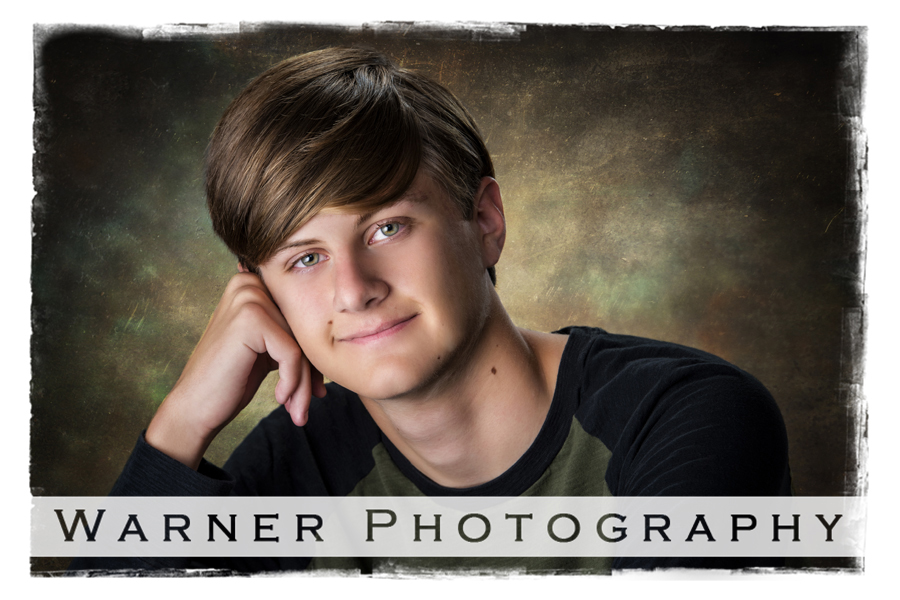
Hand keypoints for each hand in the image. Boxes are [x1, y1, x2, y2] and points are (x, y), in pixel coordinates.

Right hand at [145, 268, 325, 468]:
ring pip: (301, 344)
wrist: (194, 407)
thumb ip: (292, 333)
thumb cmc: (231, 379)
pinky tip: (280, 399)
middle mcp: (250, 284)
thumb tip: (338, 336)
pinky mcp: (251, 319)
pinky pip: (293, 354)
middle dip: (310, 372)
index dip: (311, 356)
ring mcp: (249, 298)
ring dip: (304, 383)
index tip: (315, 388)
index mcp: (253, 284)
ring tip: (297, 410)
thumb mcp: (268, 349)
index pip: (301, 320)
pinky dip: (292, 382)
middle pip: (303, 331)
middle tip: (307, 404)